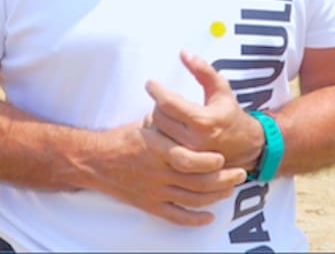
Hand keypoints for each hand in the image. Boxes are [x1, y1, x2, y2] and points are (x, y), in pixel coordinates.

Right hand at [85, 119, 246, 225]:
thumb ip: (168, 124)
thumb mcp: (145, 125)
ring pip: (192, 200)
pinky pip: (177, 217)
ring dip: (215, 196)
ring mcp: (154, 191)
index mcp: (155, 148)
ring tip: (229, 189)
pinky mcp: (150, 205)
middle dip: (223, 179)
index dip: (208, 161)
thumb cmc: (121, 140)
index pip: (187, 158)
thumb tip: (189, 115)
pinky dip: (196, 219)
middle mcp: (156, 172)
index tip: (222, 157)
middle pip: (197, 182)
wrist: (95, 161)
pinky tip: (209, 216)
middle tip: (239, 173)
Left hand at [146, 50, 263, 170]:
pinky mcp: (184, 164)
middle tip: (162, 99)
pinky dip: (159, 135)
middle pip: (158, 118)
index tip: (151, 83)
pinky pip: (160, 147)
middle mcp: (194, 140)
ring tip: (164, 113)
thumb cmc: (231, 114)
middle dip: (157, 105)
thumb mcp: (221, 89)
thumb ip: (203, 70)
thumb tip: (183, 53)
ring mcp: (188, 156)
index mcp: (203, 120)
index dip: (156, 90)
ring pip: (157, 134)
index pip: (168, 103)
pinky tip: (165, 129)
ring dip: (155, 120)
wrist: (248, 148)